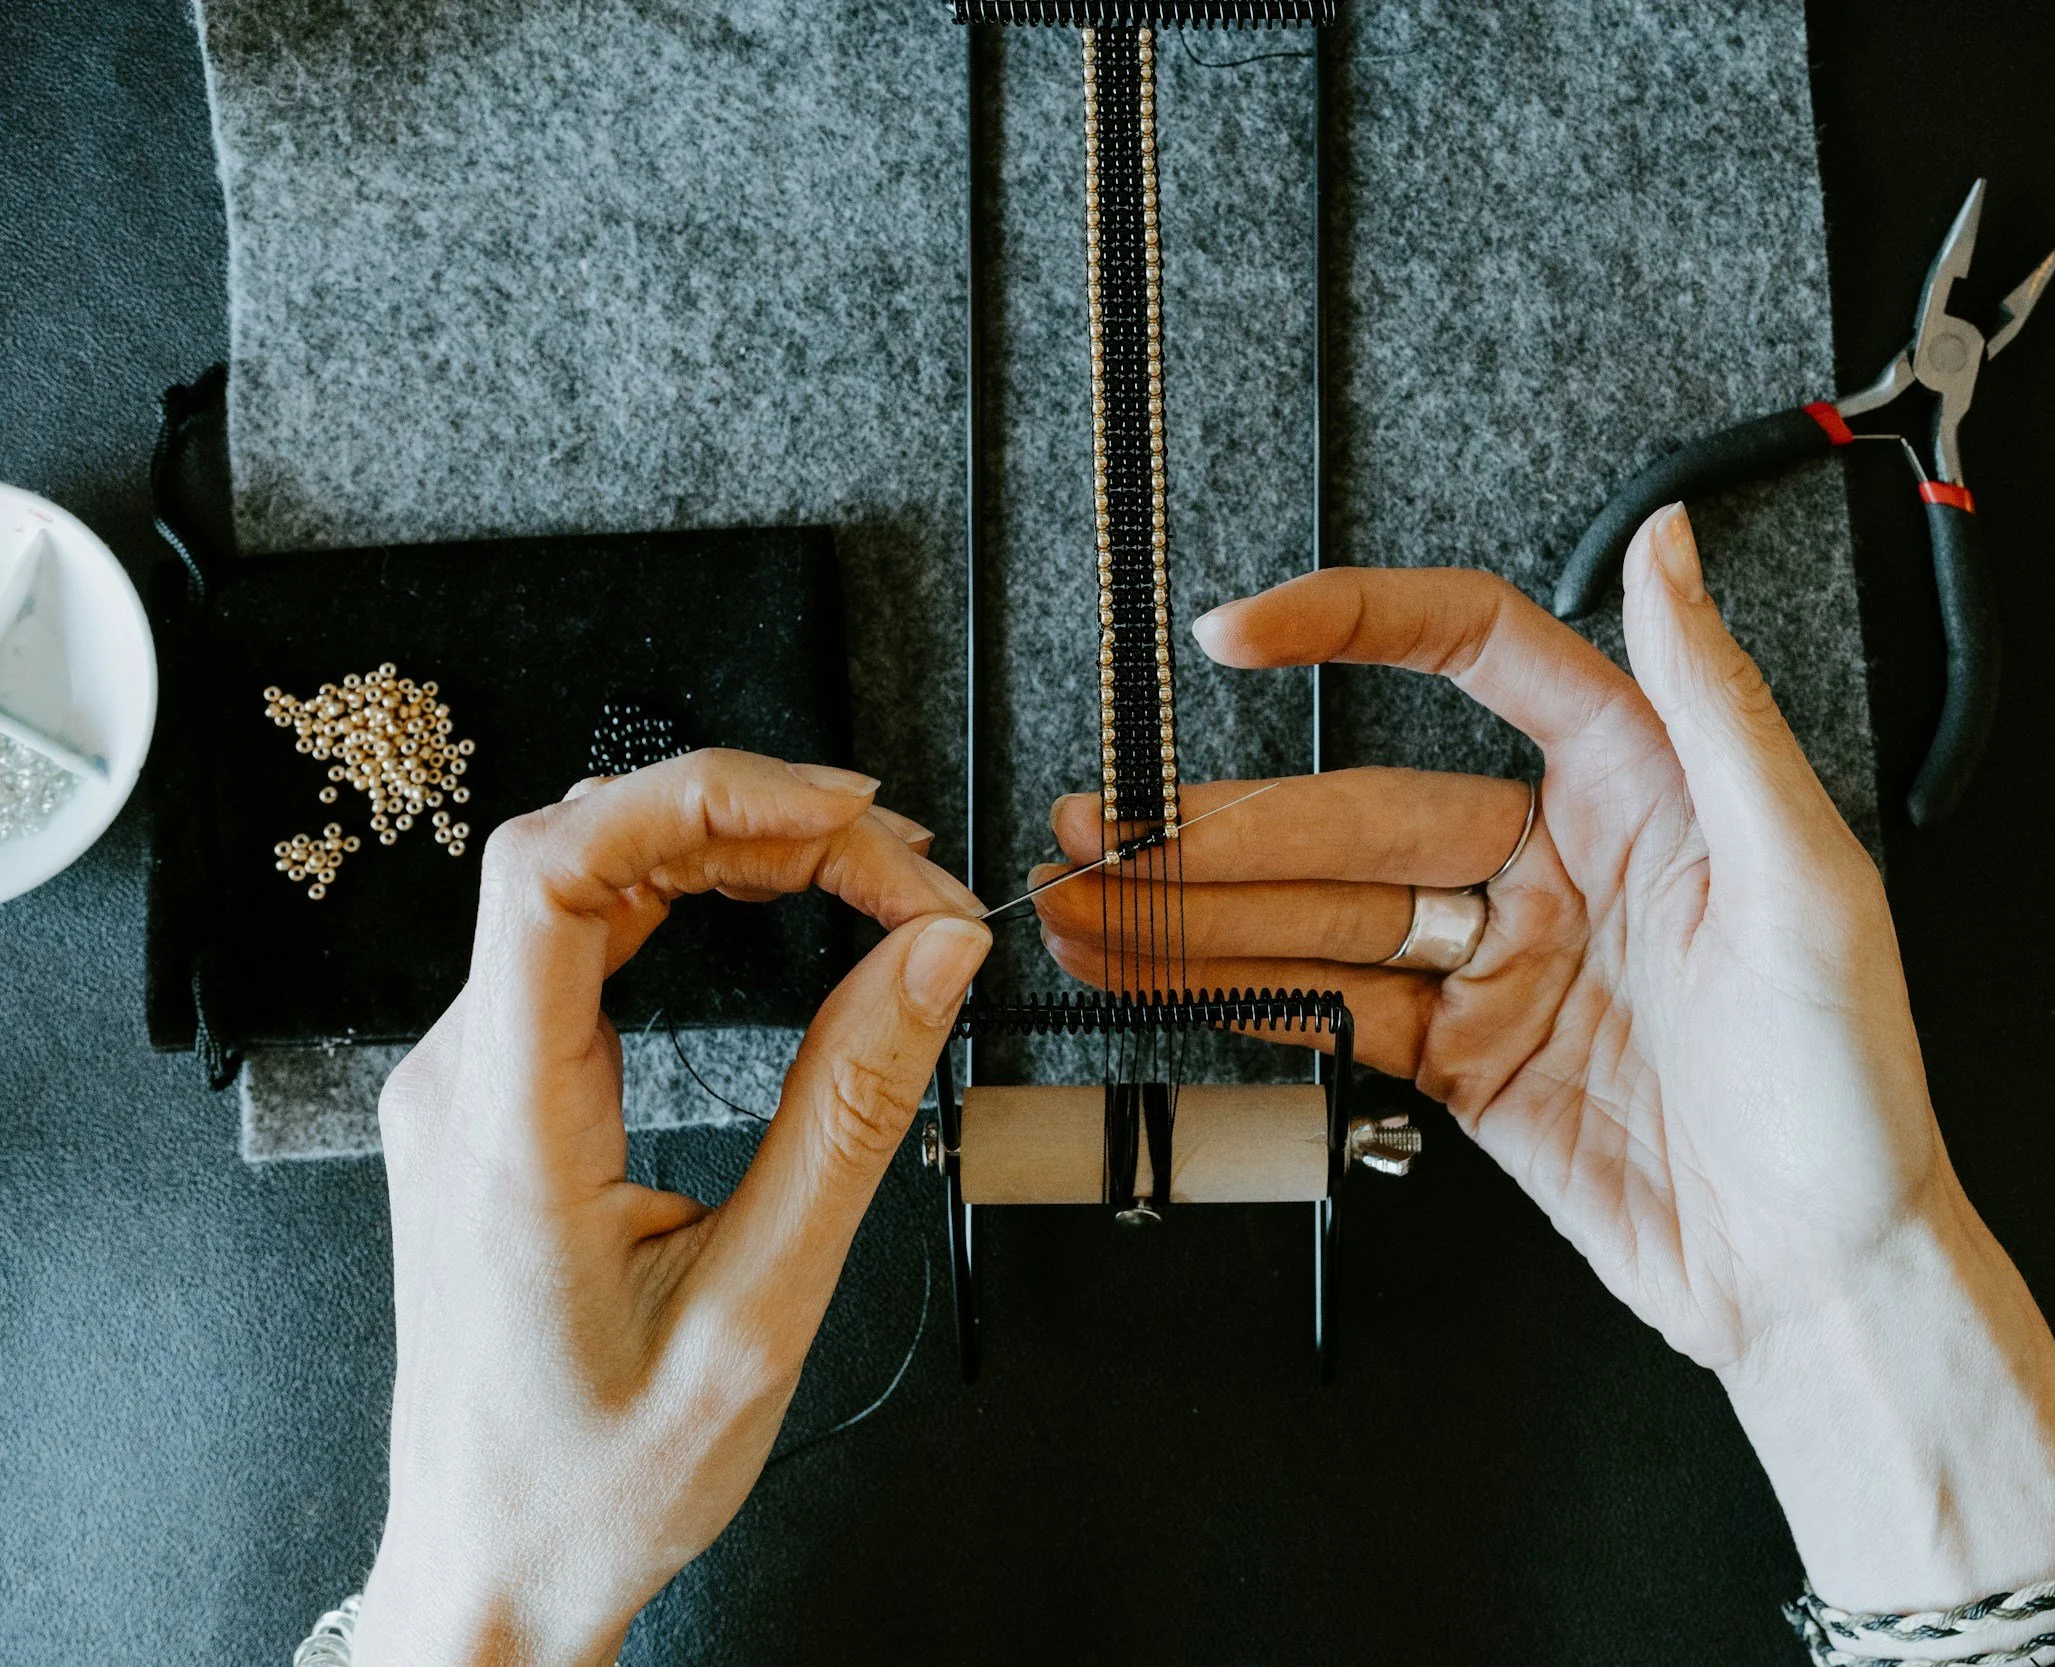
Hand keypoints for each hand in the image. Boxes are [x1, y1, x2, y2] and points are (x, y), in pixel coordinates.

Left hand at [356, 750, 989, 1665]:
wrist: (493, 1565)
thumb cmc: (598, 1476)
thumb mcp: (759, 1310)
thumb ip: (849, 1116)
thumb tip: (930, 960)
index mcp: (505, 1128)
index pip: (554, 871)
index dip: (702, 796)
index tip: (844, 817)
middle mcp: (460, 1079)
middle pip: (590, 853)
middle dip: (760, 823)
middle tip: (906, 870)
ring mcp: (467, 1081)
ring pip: (589, 884)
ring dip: (732, 852)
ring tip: (870, 877)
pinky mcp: (493, 1094)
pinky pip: (584, 941)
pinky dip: (693, 900)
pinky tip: (777, 906)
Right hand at [1036, 506, 2054, 1610]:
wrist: (1824, 1280)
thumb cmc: (1849, 1088)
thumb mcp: (1806, 880)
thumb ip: (1716, 706)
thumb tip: (1666, 544)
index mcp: (1640, 787)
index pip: (1478, 657)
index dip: (1354, 628)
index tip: (1243, 632)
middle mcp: (1557, 861)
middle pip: (1358, 814)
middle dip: (1223, 824)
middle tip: (1106, 827)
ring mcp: (1499, 963)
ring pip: (1322, 914)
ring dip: (1199, 910)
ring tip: (1086, 899)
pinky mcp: (1464, 1059)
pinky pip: (1332, 1007)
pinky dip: (1237, 994)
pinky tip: (1157, 972)